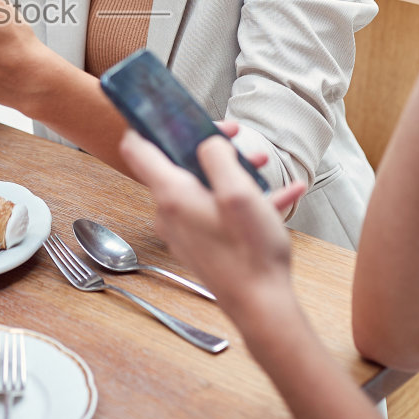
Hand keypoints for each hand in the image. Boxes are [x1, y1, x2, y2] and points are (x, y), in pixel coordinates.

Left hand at [121, 130, 306, 318]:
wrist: (263, 307)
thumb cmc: (250, 253)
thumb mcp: (238, 192)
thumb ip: (217, 157)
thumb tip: (208, 144)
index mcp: (172, 194)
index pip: (137, 147)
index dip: (147, 123)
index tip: (165, 111)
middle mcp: (171, 211)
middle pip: (176, 162)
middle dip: (207, 144)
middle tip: (235, 136)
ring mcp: (185, 228)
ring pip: (202, 184)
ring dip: (231, 169)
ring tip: (263, 165)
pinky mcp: (202, 242)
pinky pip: (219, 208)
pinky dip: (245, 197)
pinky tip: (282, 193)